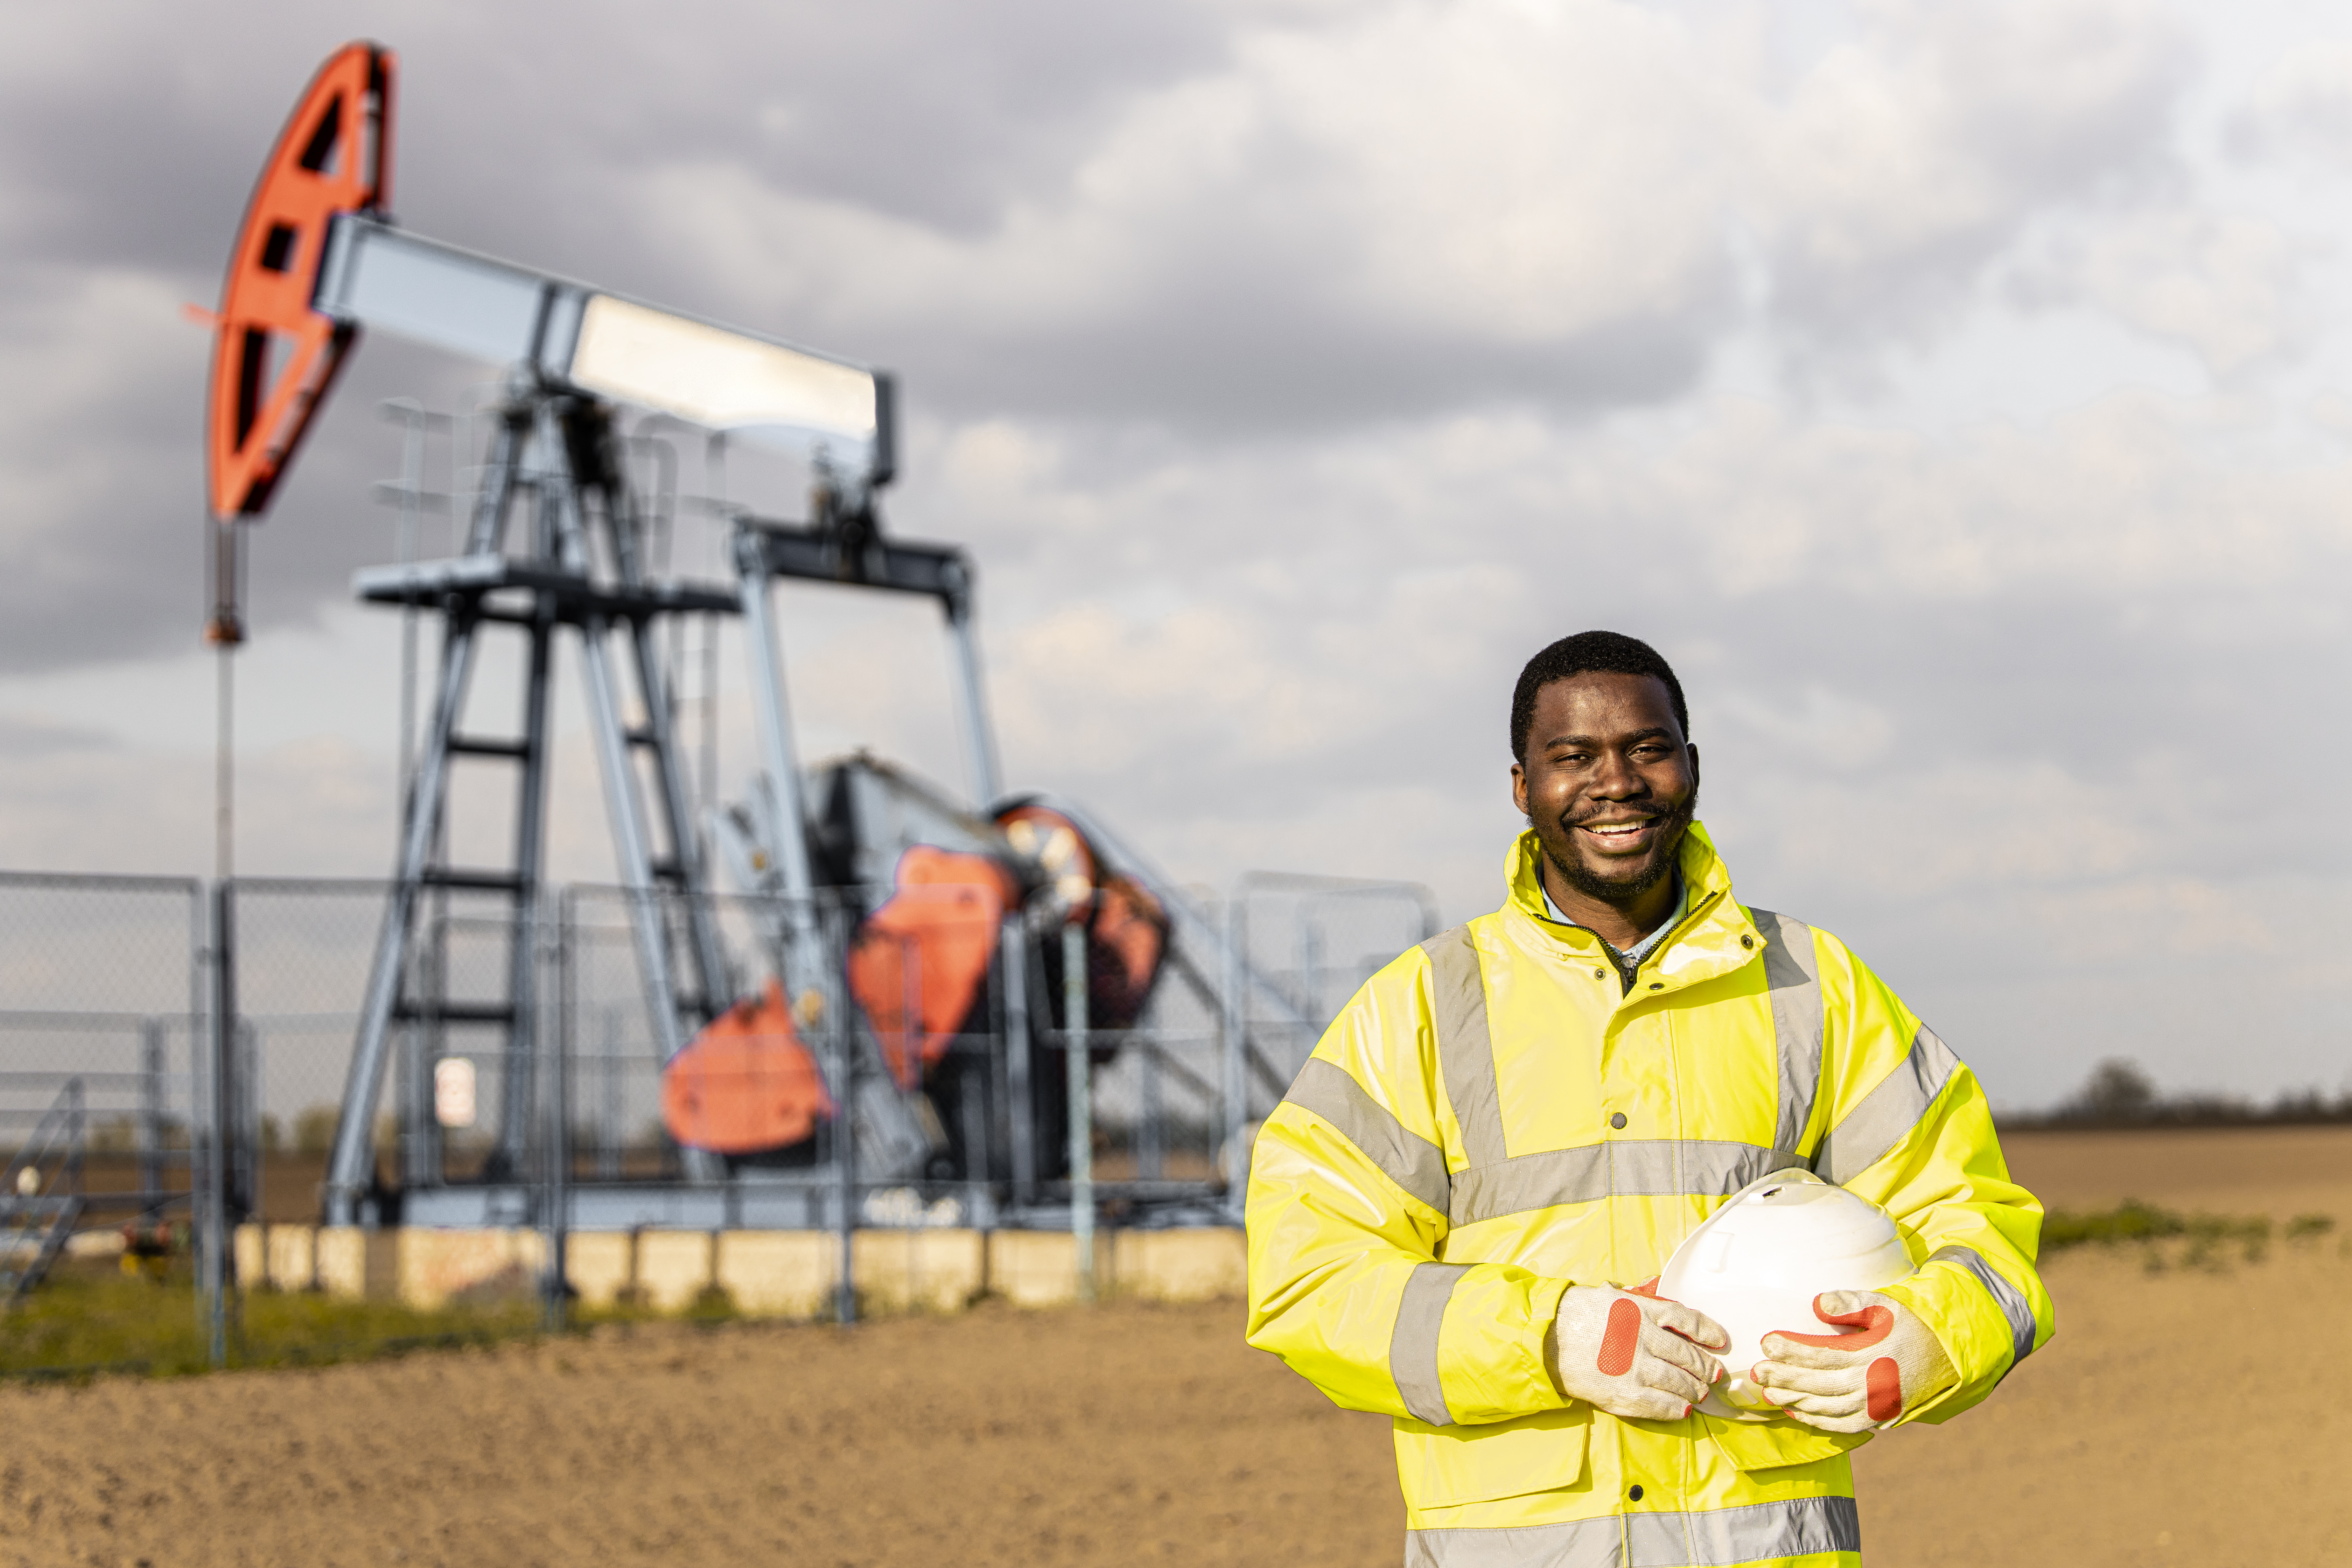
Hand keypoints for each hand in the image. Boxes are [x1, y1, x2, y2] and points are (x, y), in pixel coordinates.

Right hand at [1549, 1282, 1727, 1420]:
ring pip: (1680, 1383)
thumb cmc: (1573, 1314)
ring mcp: (1635, 1368)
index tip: (1720, 1341)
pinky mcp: (1624, 1394)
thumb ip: (1635, 1300)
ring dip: (1695, 1390)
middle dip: (1706, 1367)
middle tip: (1715, 1375)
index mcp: (1640, 1310)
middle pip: (1688, 1355)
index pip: (1687, 1320)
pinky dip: (1677, 1408)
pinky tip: (1683, 1409)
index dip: (1708, 1331)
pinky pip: (1661, 1405)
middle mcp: (1643, 1338)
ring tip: (1699, 1393)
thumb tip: (1657, 1303)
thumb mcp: (1608, 1296)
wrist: (1543, 1338)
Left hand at [1751, 1290, 1957, 1432]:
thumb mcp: (1885, 1305)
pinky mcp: (1881, 1417)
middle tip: (1758, 1372)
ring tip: (1769, 1393)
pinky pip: (1845, 1425)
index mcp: (1872, 1354)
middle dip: (1785, 1378)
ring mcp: (1877, 1405)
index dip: (1792, 1350)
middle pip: (1819, 1384)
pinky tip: (1797, 1412)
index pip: (1823, 1354)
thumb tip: (1816, 1302)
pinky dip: (1819, 1421)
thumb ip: (1851, 1303)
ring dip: (1796, 1401)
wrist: (1948, 1356)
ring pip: (1828, 1408)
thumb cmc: (1910, 1324)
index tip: (1767, 1341)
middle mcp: (1873, 1384)